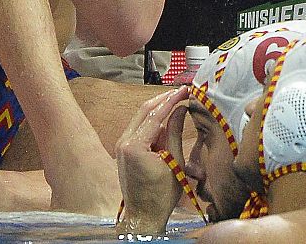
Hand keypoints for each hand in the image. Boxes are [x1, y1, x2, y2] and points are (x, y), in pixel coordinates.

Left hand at [114, 87, 189, 233]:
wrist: (144, 215)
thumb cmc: (161, 195)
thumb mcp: (174, 162)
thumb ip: (175, 133)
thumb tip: (180, 109)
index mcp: (134, 145)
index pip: (154, 114)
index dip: (171, 99)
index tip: (185, 89)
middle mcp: (123, 141)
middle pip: (144, 111)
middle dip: (163, 100)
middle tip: (181, 92)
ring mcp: (121, 145)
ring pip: (141, 119)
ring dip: (158, 111)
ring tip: (177, 102)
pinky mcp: (124, 149)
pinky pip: (139, 130)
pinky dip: (153, 124)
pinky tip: (167, 120)